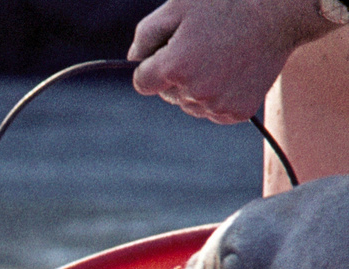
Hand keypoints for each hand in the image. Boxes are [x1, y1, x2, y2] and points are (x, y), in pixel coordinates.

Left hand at [130, 0, 338, 122]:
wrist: (280, 10)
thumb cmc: (227, 2)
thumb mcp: (178, 7)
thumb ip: (146, 35)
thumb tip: (134, 60)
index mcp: (174, 67)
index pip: (141, 82)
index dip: (153, 64)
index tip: (169, 50)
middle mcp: (194, 92)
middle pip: (167, 94)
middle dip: (176, 75)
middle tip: (204, 46)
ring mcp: (217, 105)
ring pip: (189, 104)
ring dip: (197, 87)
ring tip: (221, 56)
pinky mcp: (237, 112)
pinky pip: (213, 111)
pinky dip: (218, 96)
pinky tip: (233, 70)